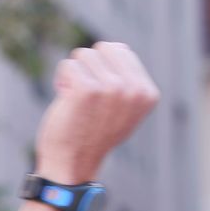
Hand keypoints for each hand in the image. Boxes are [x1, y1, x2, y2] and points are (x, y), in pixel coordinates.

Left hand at [35, 42, 158, 183]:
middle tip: (85, 97)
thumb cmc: (91, 133)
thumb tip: (121, 47)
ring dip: (73, 75)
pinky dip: (61, 80)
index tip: (99, 96)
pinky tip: (66, 101)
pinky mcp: (87, 89)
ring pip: (83, 55)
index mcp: (148, 92)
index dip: (102, 69)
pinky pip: (67, 65)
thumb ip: (127, 80)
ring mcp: (112, 88)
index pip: (121, 51)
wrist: (72, 163)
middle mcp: (134, 89)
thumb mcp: (121, 108)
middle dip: (88, 67)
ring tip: (76, 101)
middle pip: (103, 48)